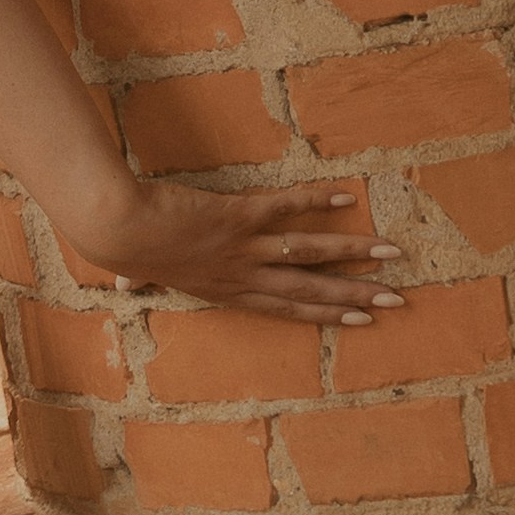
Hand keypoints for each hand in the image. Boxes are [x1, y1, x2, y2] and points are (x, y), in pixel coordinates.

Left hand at [72, 170, 399, 325]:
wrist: (121, 230)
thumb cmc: (126, 250)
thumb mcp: (137, 273)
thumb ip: (141, 282)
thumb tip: (122, 287)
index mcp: (226, 292)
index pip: (287, 308)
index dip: (325, 314)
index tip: (359, 319)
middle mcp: (243, 276)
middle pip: (311, 289)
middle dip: (355, 295)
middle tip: (393, 300)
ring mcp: (245, 248)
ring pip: (309, 253)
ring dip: (353, 253)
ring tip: (389, 254)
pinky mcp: (240, 216)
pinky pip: (286, 208)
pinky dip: (316, 200)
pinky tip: (346, 195)